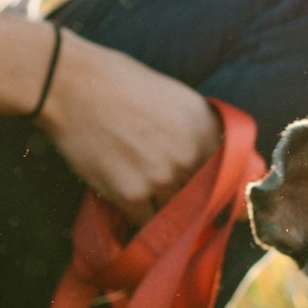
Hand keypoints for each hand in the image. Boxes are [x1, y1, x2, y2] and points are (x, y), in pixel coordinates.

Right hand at [38, 30, 219, 224]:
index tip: (220, 205)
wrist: (74, 85)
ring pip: (176, 215)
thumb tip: (228, 162)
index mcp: (207, 131)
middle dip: (193, 205)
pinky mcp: (131, 195)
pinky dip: (141, 218)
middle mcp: (190, 158)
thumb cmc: (124, 85)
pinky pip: (147, 223)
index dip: (226, 196)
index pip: (234, 181)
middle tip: (176, 203)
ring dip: (165, 211)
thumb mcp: (180, 99)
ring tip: (146, 194)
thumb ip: (206, 132)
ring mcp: (161, 179)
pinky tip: (131, 200)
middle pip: (205, 202)